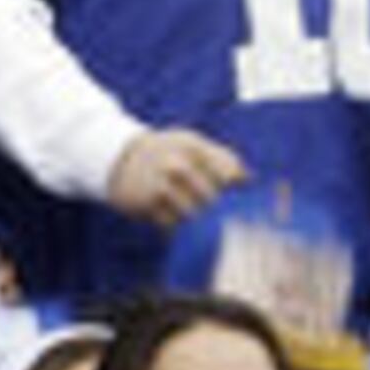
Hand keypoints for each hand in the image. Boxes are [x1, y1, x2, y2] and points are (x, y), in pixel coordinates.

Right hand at [110, 128, 246, 225]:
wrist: (119, 157)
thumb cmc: (169, 151)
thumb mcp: (193, 144)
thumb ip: (223, 158)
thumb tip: (250, 180)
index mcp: (194, 147)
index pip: (229, 174)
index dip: (236, 189)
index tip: (235, 193)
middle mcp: (177, 165)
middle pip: (213, 198)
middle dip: (219, 208)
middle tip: (219, 212)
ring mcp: (160, 185)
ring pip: (193, 214)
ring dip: (198, 219)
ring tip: (198, 216)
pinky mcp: (145, 204)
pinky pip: (172, 224)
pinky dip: (178, 225)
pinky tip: (177, 218)